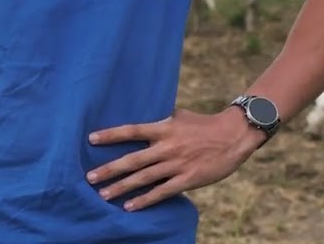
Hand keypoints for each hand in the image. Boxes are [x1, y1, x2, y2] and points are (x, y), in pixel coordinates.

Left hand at [86, 108, 263, 210]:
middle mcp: (168, 146)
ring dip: (122, 187)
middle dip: (110, 169)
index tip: (91, 139)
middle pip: (133, 159)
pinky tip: (129, 206)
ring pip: (144, 178)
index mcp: (165, 127)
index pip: (132, 130)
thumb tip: (142, 122)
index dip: (111, 135)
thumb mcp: (181, 116)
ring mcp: (177, 164)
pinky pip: (162, 192)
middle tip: (90, 177)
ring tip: (103, 194)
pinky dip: (144, 200)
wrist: (233, 135)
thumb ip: (162, 120)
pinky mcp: (188, 179)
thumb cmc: (205, 125)